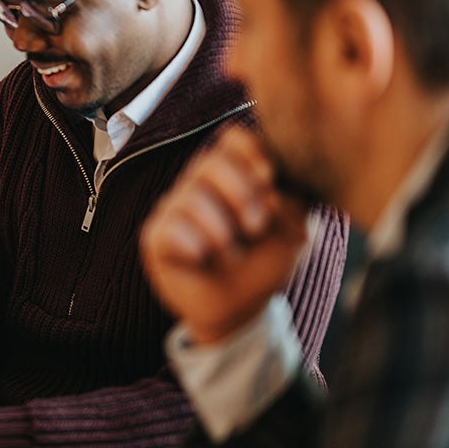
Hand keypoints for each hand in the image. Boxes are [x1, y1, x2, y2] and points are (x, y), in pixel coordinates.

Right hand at [140, 124, 308, 343]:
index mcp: (233, 173)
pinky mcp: (155, 236)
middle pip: (209, 161)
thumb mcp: (293, 232)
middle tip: (255, 226)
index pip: (233, 139)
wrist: (242, 308)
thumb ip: (292, 202)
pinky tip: (203, 259)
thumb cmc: (264, 263)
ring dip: (220, 230)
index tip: (269, 176)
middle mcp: (200, 184)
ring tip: (231, 254)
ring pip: (190, 198)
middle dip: (239, 192)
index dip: (251, 151)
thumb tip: (272, 183)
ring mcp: (174, 208)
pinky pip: (168, 228)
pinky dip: (193, 245)